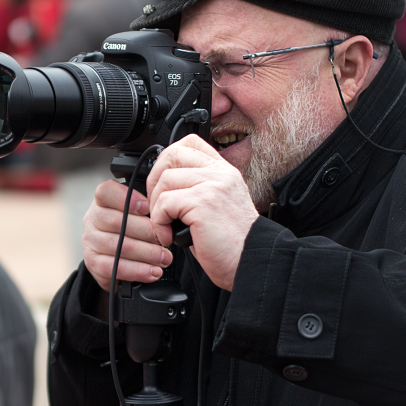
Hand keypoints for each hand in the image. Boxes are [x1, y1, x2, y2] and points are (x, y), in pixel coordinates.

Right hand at [82, 179, 172, 290]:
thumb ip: (147, 208)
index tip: (146, 208)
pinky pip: (114, 267)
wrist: (117, 260)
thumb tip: (166, 210)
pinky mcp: (93, 263)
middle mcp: (93, 219)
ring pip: (118, 246)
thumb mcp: (138, 214)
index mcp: (103, 202)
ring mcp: (90, 241)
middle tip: (165, 239)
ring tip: (164, 258)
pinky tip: (152, 272)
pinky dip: (137, 270)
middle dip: (146, 232)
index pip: (106, 191)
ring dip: (146, 253)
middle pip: (117, 221)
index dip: (126, 198)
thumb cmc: (131, 231)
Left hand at [146, 134, 259, 290]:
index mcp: (224, 172)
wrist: (251, 262)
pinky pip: (164, 203)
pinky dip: (158, 222)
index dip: (167, 159)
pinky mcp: (203, 202)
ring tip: (165, 227)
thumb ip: (196, 189)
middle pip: (171, 155)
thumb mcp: (216, 206)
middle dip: (154, 180)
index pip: (190, 143)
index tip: (162, 183)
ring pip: (164, 180)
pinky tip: (169, 236)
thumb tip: (162, 186)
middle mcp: (220, 174)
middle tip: (157, 206)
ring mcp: (212, 185)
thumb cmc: (232, 243)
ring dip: (156, 207)